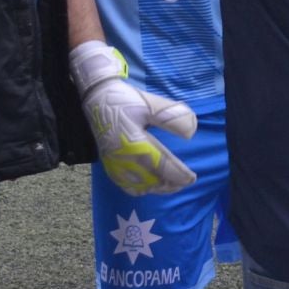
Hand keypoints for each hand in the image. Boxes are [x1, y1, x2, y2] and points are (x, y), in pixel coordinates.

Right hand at [71, 41, 198, 194]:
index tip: (192, 178)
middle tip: (186, 182)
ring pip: (138, 186)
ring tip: (173, 185)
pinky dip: (140, 189)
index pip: (161, 165)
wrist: (96, 100)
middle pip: (151, 180)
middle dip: (171, 184)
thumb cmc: (125, 100)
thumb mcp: (151, 104)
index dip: (178, 174)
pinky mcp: (108, 164)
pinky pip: (124, 184)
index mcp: (135, 143)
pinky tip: (150, 186)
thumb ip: (172, 118)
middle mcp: (123, 158)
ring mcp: (114, 163)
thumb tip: (190, 134)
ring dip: (157, 188)